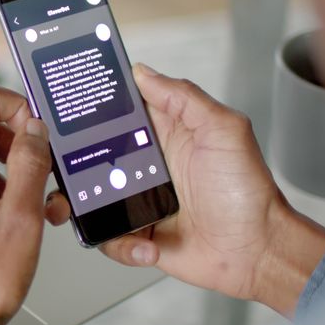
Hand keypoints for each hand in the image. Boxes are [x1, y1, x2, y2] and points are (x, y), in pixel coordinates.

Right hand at [92, 65, 324, 316]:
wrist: (257, 251)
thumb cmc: (247, 192)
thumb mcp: (223, 131)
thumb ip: (184, 97)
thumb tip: (143, 72)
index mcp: (163, 135)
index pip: (117, 113)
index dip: (93, 109)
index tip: (72, 110)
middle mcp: (145, 166)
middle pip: (91, 156)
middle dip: (71, 164)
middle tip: (68, 170)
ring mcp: (138, 201)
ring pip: (89, 198)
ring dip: (81, 207)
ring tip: (88, 214)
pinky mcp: (137, 234)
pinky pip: (107, 237)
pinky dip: (120, 243)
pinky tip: (146, 244)